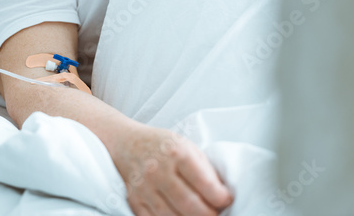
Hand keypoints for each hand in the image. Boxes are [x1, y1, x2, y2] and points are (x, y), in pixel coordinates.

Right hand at [112, 125, 232, 215]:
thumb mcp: (187, 146)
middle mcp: (158, 170)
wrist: (127, 143)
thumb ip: (204, 169)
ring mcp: (144, 186)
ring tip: (198, 214)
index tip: (226, 199)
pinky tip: (179, 215)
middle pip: (189, 204)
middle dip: (208, 214)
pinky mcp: (134, 199)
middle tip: (215, 213)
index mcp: (177, 153)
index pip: (204, 183)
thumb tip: (222, 195)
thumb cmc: (162, 145)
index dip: (220, 197)